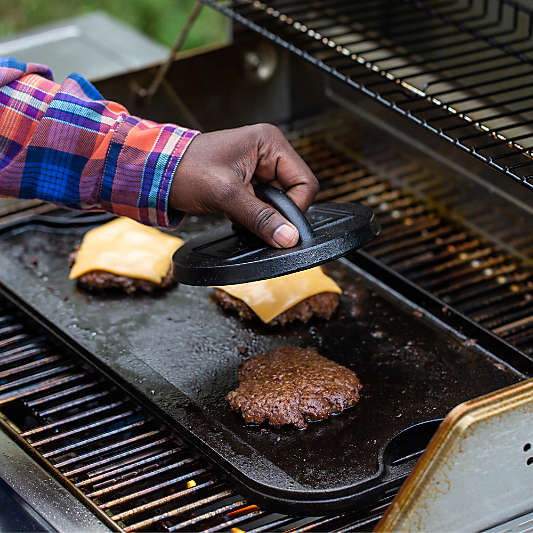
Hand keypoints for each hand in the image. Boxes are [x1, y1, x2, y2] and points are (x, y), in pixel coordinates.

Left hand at [170, 123, 318, 247]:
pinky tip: (236, 213)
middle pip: (294, 193)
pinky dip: (253, 215)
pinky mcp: (248, 181)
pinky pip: (264, 204)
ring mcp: (258, 167)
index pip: (304, 182)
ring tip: (238, 211)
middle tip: (251, 217)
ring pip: (278, 202)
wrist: (156, 173)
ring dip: (262, 214)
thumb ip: (260, 217)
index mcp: (269, 142)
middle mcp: (268, 152)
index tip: (279, 227)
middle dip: (275, 211)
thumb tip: (288, 237)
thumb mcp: (226, 195)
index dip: (294, 208)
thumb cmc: (185, 170)